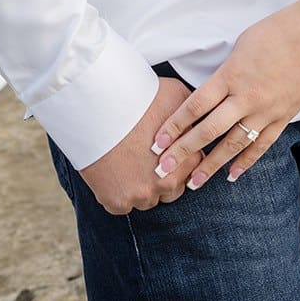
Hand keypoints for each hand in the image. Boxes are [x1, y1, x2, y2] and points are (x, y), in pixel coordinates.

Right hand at [78, 77, 202, 213]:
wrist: (97, 105)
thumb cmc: (138, 96)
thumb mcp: (177, 95)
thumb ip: (194, 113)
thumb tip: (201, 119)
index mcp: (185, 160)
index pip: (194, 167)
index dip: (182, 156)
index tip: (169, 148)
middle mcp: (166, 183)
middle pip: (173, 188)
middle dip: (166, 175)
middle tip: (151, 158)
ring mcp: (140, 195)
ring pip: (149, 199)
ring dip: (144, 187)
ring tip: (133, 165)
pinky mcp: (116, 201)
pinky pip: (124, 205)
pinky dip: (121, 193)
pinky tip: (117, 174)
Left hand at [149, 0, 299, 189]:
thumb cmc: (278, 31)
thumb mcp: (242, 44)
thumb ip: (226, 71)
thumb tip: (214, 88)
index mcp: (231, 75)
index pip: (195, 106)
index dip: (174, 126)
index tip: (156, 142)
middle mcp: (246, 98)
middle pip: (208, 130)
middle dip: (183, 152)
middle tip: (162, 169)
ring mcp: (267, 110)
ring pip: (234, 144)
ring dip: (211, 165)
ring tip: (193, 183)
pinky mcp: (284, 116)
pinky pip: (262, 144)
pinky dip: (246, 161)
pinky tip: (232, 175)